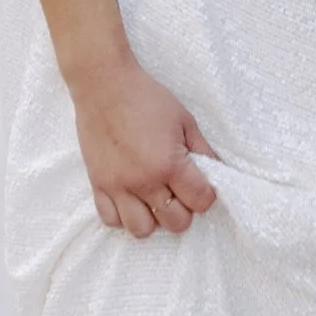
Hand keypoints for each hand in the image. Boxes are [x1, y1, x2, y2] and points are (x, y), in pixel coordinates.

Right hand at [68, 57, 217, 237]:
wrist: (105, 85)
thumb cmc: (147, 98)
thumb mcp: (184, 120)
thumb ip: (203, 150)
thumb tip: (217, 171)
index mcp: (169, 164)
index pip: (200, 201)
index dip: (206, 195)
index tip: (202, 185)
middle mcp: (144, 182)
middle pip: (175, 223)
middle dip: (184, 210)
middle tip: (180, 192)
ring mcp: (118, 186)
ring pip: (141, 230)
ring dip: (153, 219)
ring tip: (154, 199)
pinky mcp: (98, 185)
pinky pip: (111, 220)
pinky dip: (123, 216)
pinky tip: (131, 198)